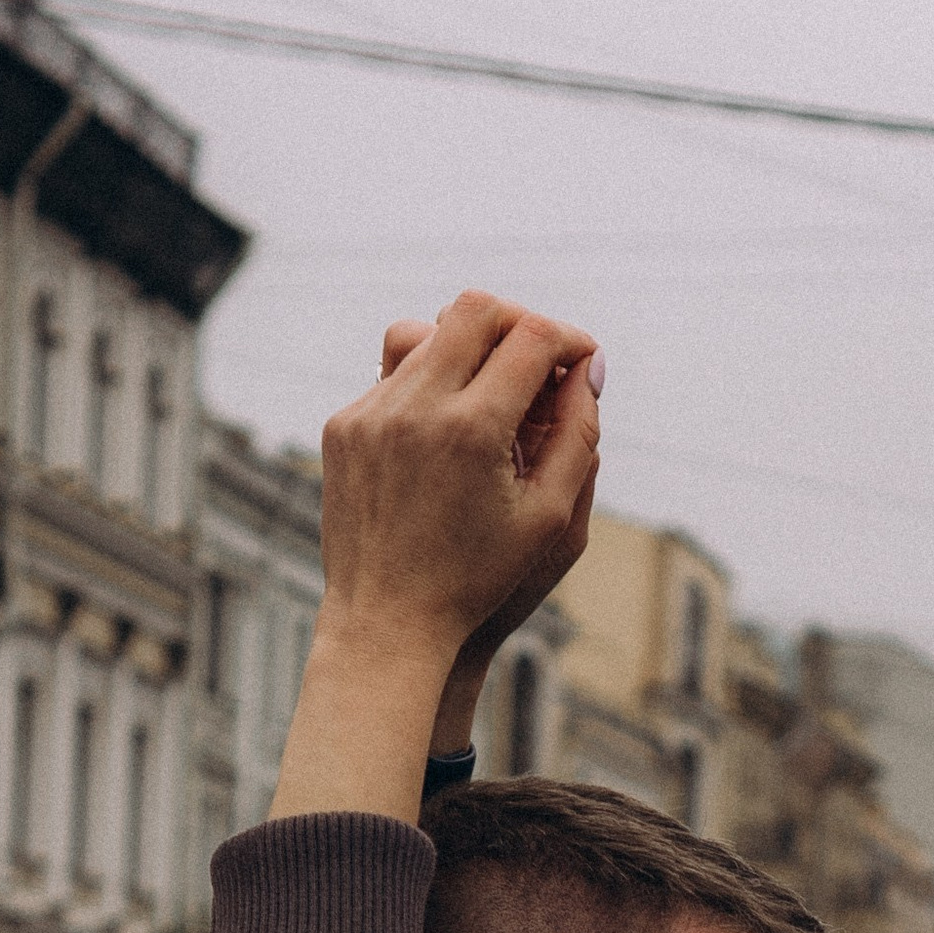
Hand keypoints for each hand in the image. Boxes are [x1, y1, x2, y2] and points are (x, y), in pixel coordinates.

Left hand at [374, 316, 599, 756]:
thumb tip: (588, 368)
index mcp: (472, 429)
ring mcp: (371, 412)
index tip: (582, 362)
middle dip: (521, 322)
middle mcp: (415, 407)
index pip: (532, 338)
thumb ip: (579, 435)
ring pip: (425, 329)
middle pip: (477, 309)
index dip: (569, 340)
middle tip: (543, 356)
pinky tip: (448, 427)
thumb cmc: (480, 580)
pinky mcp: (344, 425)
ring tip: (493, 386)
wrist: (387, 623)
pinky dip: (429, 386)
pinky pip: (391, 376)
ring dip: (469, 346)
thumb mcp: (549, 517)